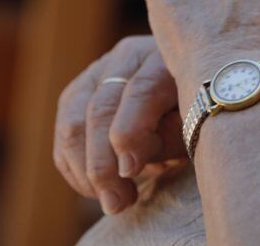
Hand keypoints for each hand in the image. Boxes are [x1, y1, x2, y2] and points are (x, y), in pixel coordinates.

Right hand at [53, 36, 185, 215]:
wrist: (184, 93)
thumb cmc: (196, 112)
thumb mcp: (194, 124)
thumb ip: (166, 137)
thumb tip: (125, 164)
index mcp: (164, 58)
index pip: (140, 91)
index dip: (130, 134)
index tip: (129, 173)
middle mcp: (127, 57)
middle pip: (100, 107)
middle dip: (102, 163)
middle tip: (116, 203)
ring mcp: (98, 71)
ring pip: (72, 121)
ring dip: (84, 169)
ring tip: (110, 201)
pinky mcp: (78, 93)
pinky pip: (63, 133)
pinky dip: (73, 167)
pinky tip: (94, 190)